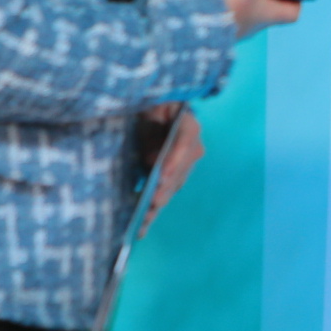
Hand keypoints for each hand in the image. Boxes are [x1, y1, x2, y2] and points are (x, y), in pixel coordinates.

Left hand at [138, 104, 201, 233]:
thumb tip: (154, 153)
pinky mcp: (168, 177)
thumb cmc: (145, 103)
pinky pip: (163, 194)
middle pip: (181, 169)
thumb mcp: (148, 105)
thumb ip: (152, 120)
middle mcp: (190, 145)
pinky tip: (140, 227)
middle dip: (166, 188)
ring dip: (158, 203)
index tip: (160, 174)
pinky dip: (151, 211)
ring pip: (173, 186)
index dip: (175, 159)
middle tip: (152, 202)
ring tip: (143, 219)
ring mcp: (181, 164)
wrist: (142, 112)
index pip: (186, 140)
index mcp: (187, 123)